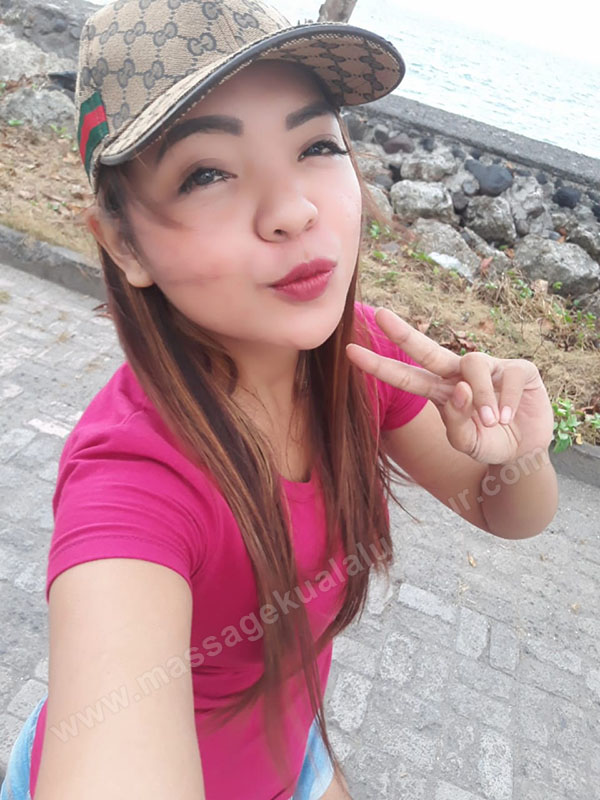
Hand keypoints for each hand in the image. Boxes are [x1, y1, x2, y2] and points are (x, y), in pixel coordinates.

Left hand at [346, 307, 554, 464]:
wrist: (526, 451)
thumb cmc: (491, 442)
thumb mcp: (469, 444)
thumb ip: (458, 424)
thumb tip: (459, 389)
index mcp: (441, 391)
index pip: (406, 376)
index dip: (380, 365)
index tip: (350, 351)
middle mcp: (460, 373)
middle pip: (428, 350)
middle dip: (403, 333)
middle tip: (379, 314)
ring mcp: (491, 367)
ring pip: (473, 365)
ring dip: (481, 396)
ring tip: (492, 421)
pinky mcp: (519, 368)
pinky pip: (508, 377)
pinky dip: (507, 401)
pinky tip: (510, 417)